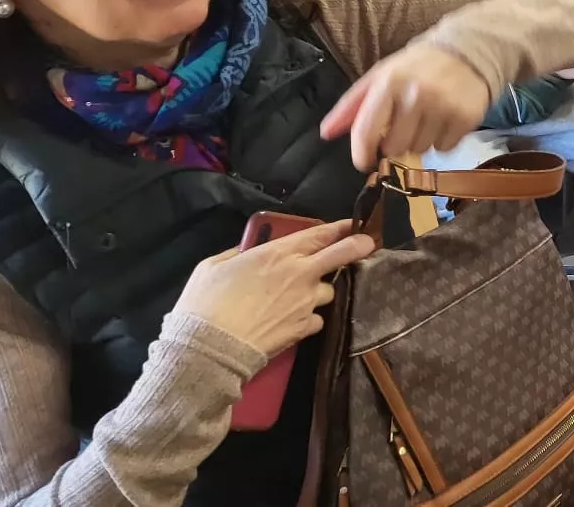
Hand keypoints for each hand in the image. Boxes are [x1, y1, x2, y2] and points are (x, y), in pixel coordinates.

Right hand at [172, 219, 375, 357]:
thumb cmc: (205, 303)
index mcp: (278, 253)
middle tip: (369, 243)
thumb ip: (236, 255)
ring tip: (300, 298)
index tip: (350, 225)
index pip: (318, 234)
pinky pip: (318, 319)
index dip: (338, 228)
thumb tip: (246, 252)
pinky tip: (294, 321)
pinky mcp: (305, 328)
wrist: (210, 348)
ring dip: (319, 292)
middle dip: (359, 246)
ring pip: (329, 291)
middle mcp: (300, 274)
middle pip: (342, 254)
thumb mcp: (213, 267)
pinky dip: (310, 319)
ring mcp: (306, 302)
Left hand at [320, 45, 493, 171]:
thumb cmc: (417, 67)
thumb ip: (352, 105)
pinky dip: (442, 141)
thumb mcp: (381, 77)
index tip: (363, 162)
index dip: (361, 153)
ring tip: (426, 119)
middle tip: (404, 125)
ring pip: (420, 150)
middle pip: (394, 148)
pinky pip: (444, 149)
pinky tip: (444, 121)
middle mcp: (416, 95)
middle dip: (396, 142)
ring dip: (420, 141)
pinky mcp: (466, 118)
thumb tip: (326, 133)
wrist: (467, 51)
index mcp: (389, 82)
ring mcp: (443, 107)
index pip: (366, 130)